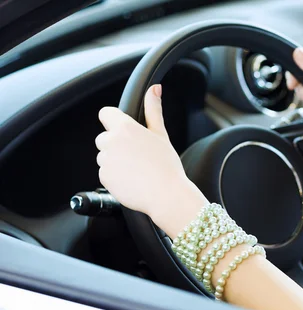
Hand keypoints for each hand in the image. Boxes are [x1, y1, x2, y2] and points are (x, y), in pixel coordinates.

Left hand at [95, 85, 205, 222]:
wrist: (166, 195)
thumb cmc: (167, 166)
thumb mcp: (161, 135)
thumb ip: (153, 110)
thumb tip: (155, 89)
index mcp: (125, 128)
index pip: (106, 113)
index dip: (113, 121)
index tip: (123, 130)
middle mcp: (111, 142)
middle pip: (104, 138)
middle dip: (116, 145)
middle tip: (138, 156)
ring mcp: (105, 160)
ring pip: (105, 157)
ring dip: (116, 162)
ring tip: (137, 170)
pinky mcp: (103, 177)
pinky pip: (105, 173)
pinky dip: (116, 177)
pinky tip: (132, 180)